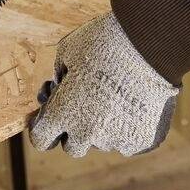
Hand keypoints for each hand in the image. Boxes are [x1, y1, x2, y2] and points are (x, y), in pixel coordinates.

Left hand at [29, 12, 179, 159]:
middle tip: (86, 105)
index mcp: (62, 113)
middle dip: (75, 130)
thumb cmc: (103, 42)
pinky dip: (129, 127)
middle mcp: (86, 133)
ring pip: (103, 142)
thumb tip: (61, 86)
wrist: (148, 45)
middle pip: (73, 147)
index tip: (50, 118)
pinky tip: (135, 103)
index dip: (43, 128)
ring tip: (117, 95)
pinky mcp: (141, 141)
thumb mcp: (67, 51)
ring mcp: (115, 139)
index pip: (41, 139)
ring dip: (104, 127)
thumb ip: (60, 76)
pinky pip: (129, 141)